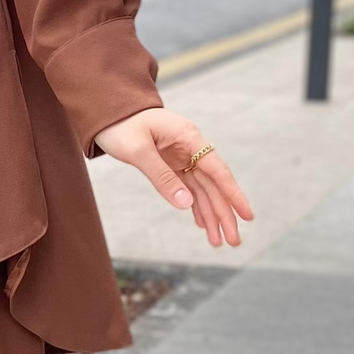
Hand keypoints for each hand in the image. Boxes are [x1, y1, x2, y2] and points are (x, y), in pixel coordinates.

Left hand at [93, 107, 253, 248]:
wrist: (106, 110)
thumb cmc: (121, 125)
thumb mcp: (138, 151)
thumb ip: (161, 177)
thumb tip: (185, 204)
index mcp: (188, 137)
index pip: (217, 170)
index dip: (233, 195)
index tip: (247, 216)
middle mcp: (191, 147)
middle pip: (213, 185)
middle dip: (224, 214)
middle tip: (234, 242)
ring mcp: (182, 156)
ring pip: (203, 190)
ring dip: (211, 215)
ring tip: (218, 242)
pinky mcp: (172, 163)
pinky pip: (189, 188)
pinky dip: (195, 206)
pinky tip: (203, 225)